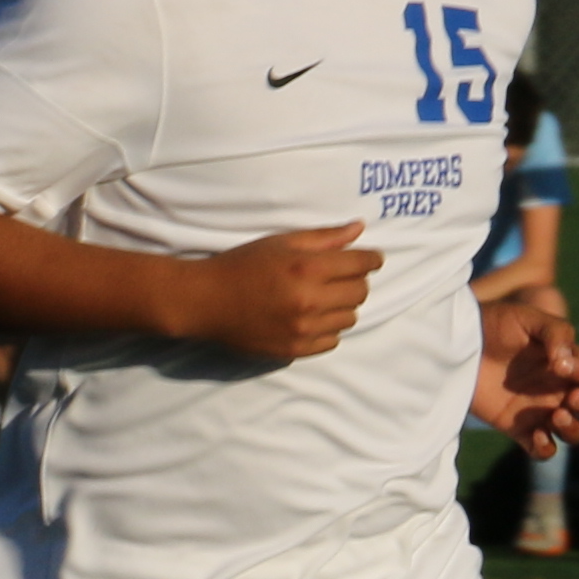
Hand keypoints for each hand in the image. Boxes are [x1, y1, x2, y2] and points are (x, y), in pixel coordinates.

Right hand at [176, 221, 373, 358]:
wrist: (206, 301)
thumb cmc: (242, 265)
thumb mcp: (281, 242)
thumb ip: (324, 237)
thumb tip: (359, 229)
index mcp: (307, 268)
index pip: (362, 265)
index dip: (372, 260)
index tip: (372, 259)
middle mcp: (309, 300)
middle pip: (361, 292)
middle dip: (356, 281)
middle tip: (339, 276)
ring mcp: (303, 329)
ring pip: (350, 318)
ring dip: (342, 306)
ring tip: (321, 297)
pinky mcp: (295, 350)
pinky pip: (332, 341)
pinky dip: (328, 328)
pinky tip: (311, 317)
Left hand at [474, 302, 578, 455]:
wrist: (458, 344)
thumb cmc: (495, 325)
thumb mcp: (527, 318)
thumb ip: (555, 333)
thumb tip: (566, 362)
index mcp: (566, 362)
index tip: (561, 365)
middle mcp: (557, 388)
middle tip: (572, 397)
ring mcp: (539, 411)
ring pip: (573, 432)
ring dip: (573, 429)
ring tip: (557, 417)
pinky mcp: (518, 428)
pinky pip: (542, 449)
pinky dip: (545, 449)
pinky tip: (536, 436)